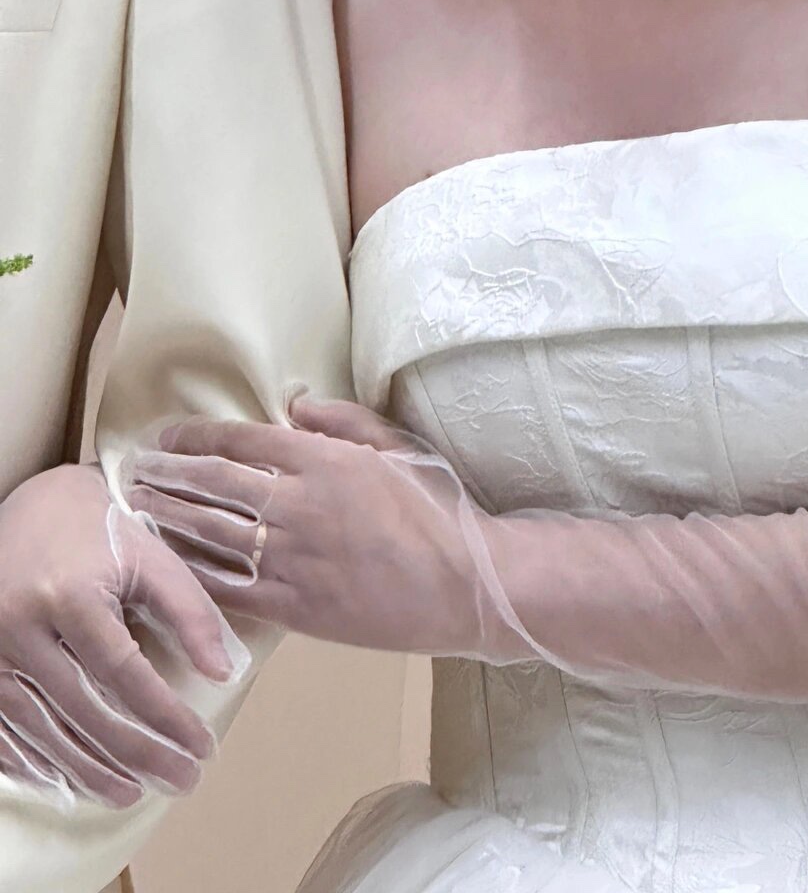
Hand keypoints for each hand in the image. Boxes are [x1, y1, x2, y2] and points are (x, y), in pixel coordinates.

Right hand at [0, 463, 235, 807]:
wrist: (33, 505)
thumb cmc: (102, 530)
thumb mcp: (152, 557)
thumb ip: (191, 612)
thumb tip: (223, 674)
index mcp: (71, 596)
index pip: (125, 675)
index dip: (167, 717)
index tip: (203, 746)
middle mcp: (21, 628)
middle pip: (84, 711)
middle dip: (137, 755)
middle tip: (182, 781)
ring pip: (41, 730)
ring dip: (88, 770)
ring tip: (132, 793)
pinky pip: (0, 731)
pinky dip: (35, 763)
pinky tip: (68, 782)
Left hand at [126, 398, 493, 657]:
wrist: (468, 584)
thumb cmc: (440, 509)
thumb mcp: (399, 447)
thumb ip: (344, 422)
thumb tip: (296, 405)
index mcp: (325, 461)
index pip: (242, 442)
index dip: (196, 438)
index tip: (166, 437)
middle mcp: (300, 505)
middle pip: (214, 485)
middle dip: (168, 475)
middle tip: (135, 471)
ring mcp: (293, 559)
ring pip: (211, 535)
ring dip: (169, 519)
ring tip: (140, 510)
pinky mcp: (295, 607)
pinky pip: (230, 587)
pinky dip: (194, 573)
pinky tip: (170, 565)